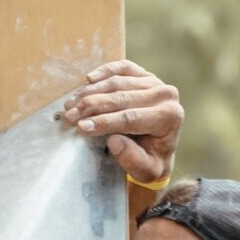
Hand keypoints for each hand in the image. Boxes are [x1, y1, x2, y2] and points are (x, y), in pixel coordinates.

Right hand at [63, 59, 182, 185]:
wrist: (158, 148)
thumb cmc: (151, 160)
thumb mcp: (146, 171)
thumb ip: (133, 159)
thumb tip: (114, 141)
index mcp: (169, 117)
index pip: (130, 118)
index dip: (103, 122)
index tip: (81, 127)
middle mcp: (166, 95)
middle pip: (121, 98)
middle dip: (91, 107)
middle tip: (70, 116)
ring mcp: (155, 82)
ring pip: (118, 83)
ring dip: (91, 93)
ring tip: (71, 105)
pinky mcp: (145, 74)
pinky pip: (122, 68)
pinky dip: (104, 71)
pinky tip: (88, 79)